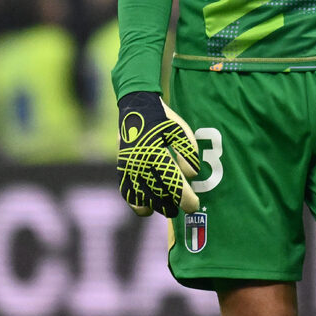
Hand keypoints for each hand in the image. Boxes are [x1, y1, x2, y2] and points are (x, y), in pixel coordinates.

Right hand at [117, 91, 200, 216]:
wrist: (136, 107)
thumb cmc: (162, 119)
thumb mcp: (180, 130)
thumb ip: (187, 152)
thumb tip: (191, 175)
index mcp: (156, 153)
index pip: (173, 183)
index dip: (185, 198)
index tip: (194, 204)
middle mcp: (140, 164)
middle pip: (158, 195)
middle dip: (174, 204)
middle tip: (186, 206)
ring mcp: (128, 168)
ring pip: (142, 198)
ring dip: (158, 206)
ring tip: (170, 206)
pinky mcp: (121, 169)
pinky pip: (127, 193)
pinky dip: (137, 204)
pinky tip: (148, 208)